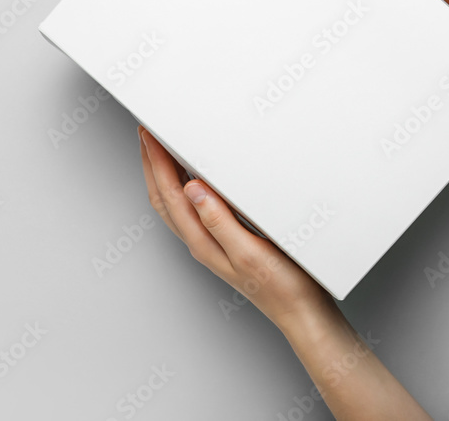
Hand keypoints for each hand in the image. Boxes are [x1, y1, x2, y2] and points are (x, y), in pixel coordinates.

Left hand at [138, 125, 336, 330]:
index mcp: (203, 243)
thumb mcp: (250, 253)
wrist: (302, 313)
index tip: (150, 136)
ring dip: (163, 175)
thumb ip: (219, 222)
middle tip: (146, 135)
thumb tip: (192, 190)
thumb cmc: (283, 288)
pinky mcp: (224, 242)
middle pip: (164, 198)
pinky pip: (192, 210)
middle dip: (151, 165)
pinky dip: (183, 187)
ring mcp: (211, 244)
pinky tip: (193, 177)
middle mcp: (201, 243)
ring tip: (160, 150)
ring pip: (175, 204)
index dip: (156, 162)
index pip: (170, 195)